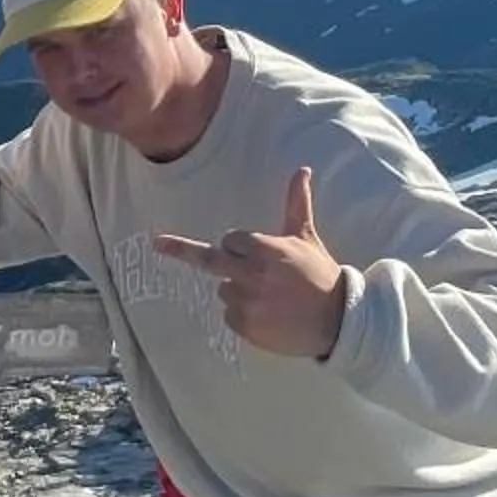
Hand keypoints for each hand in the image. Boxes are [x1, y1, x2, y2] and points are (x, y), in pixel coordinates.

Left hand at [154, 167, 349, 359]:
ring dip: (238, 291)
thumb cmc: (320, 274)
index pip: (231, 240)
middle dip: (182, 250)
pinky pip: (229, 317)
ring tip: (271, 298)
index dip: (239, 246)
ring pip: (224, 290)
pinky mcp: (247, 327)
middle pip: (209, 259)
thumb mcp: (307, 237)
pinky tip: (268, 317)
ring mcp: (247, 302)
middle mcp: (252, 274)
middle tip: (157, 244)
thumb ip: (296, 203)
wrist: (338, 321)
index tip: (253, 253)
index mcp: (266, 249)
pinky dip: (243, 316)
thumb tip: (302, 169)